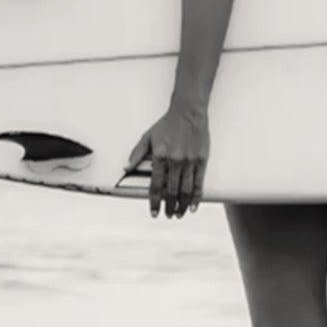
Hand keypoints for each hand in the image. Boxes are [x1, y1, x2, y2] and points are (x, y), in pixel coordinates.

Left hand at [125, 103, 210, 217]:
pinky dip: (196, 197)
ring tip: (178, 214)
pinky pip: (198, 183)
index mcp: (160, 156)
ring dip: (181, 205)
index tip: (154, 212)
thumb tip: (126, 167)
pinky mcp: (201, 160)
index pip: (156, 185)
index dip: (154, 201)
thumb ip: (136, 153)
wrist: (188, 112)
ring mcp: (189, 162)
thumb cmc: (167, 124)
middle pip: (171, 191)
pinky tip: (193, 206)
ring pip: (185, 190)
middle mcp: (175, 161)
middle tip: (167, 215)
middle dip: (168, 206)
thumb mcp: (147, 136)